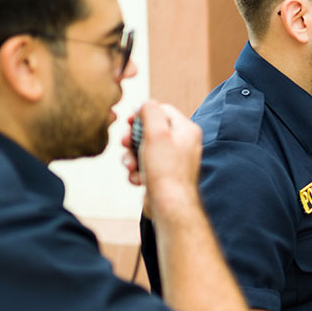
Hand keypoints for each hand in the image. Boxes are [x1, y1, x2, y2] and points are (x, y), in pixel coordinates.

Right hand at [123, 100, 202, 217]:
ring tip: (131, 166)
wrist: (170, 206)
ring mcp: (173, 161)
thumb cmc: (166, 170)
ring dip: (131, 157)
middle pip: (150, 130)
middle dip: (133, 138)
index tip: (129, 121)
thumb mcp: (156, 133)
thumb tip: (145, 104)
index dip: (142, 114)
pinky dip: (136, 172)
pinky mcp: (163, 176)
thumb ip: (150, 112)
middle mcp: (182, 144)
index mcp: (186, 130)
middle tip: (124, 143)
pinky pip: (144, 166)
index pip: (162, 110)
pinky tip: (138, 180)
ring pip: (143, 150)